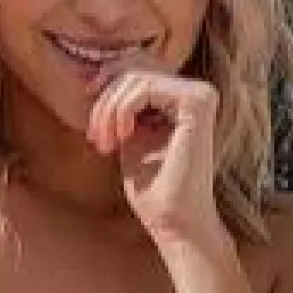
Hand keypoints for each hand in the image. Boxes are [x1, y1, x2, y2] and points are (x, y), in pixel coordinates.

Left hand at [86, 64, 227, 260]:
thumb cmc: (153, 191)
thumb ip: (123, 109)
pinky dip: (124, 109)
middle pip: (136, 68)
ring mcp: (200, 94)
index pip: (138, 71)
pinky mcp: (197, 102)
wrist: (174, 224)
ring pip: (138, 76)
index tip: (92, 126)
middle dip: (106, 100)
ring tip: (105, 142)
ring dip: (110, 109)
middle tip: (95, 137)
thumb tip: (98, 77)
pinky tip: (121, 137)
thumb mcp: (130, 139)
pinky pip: (146, 86)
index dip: (107, 88)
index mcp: (180, 99)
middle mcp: (195, 92)